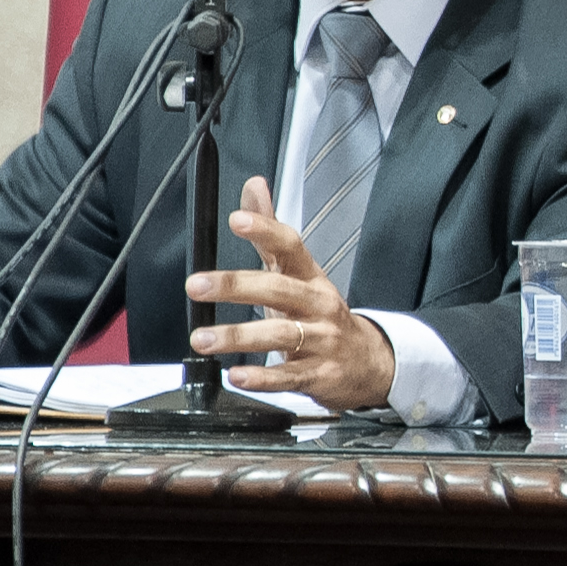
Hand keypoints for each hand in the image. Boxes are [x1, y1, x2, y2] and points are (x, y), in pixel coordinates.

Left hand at [187, 178, 398, 411]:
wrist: (369, 364)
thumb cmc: (323, 317)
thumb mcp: (301, 274)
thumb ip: (272, 235)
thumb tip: (255, 187)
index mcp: (312, 279)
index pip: (292, 247)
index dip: (266, 232)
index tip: (238, 220)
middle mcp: (318, 307)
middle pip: (280, 289)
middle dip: (236, 286)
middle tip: (198, 286)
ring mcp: (321, 341)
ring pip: (280, 335)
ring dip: (238, 336)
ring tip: (203, 338)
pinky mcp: (319, 374)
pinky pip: (289, 376)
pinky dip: (263, 378)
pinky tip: (238, 375)